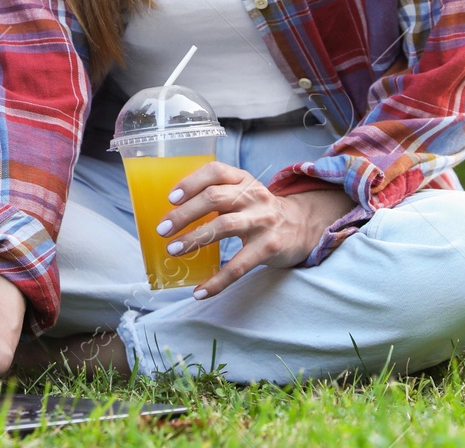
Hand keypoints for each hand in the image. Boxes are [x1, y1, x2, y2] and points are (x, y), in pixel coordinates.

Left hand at [155, 162, 355, 298]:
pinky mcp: (269, 247)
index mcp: (243, 179)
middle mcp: (253, 196)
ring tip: (173, 250)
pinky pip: (239, 266)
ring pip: (223, 227)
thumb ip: (216, 194)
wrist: (301, 226)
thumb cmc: (258, 210)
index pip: (215, 172)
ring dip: (194, 239)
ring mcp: (262, 221)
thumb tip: (171, 212)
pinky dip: (217, 281)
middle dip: (184, 214)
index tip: (171, 199)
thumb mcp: (243, 192)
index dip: (191, 183)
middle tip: (163, 229)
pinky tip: (200, 291)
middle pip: (214, 198)